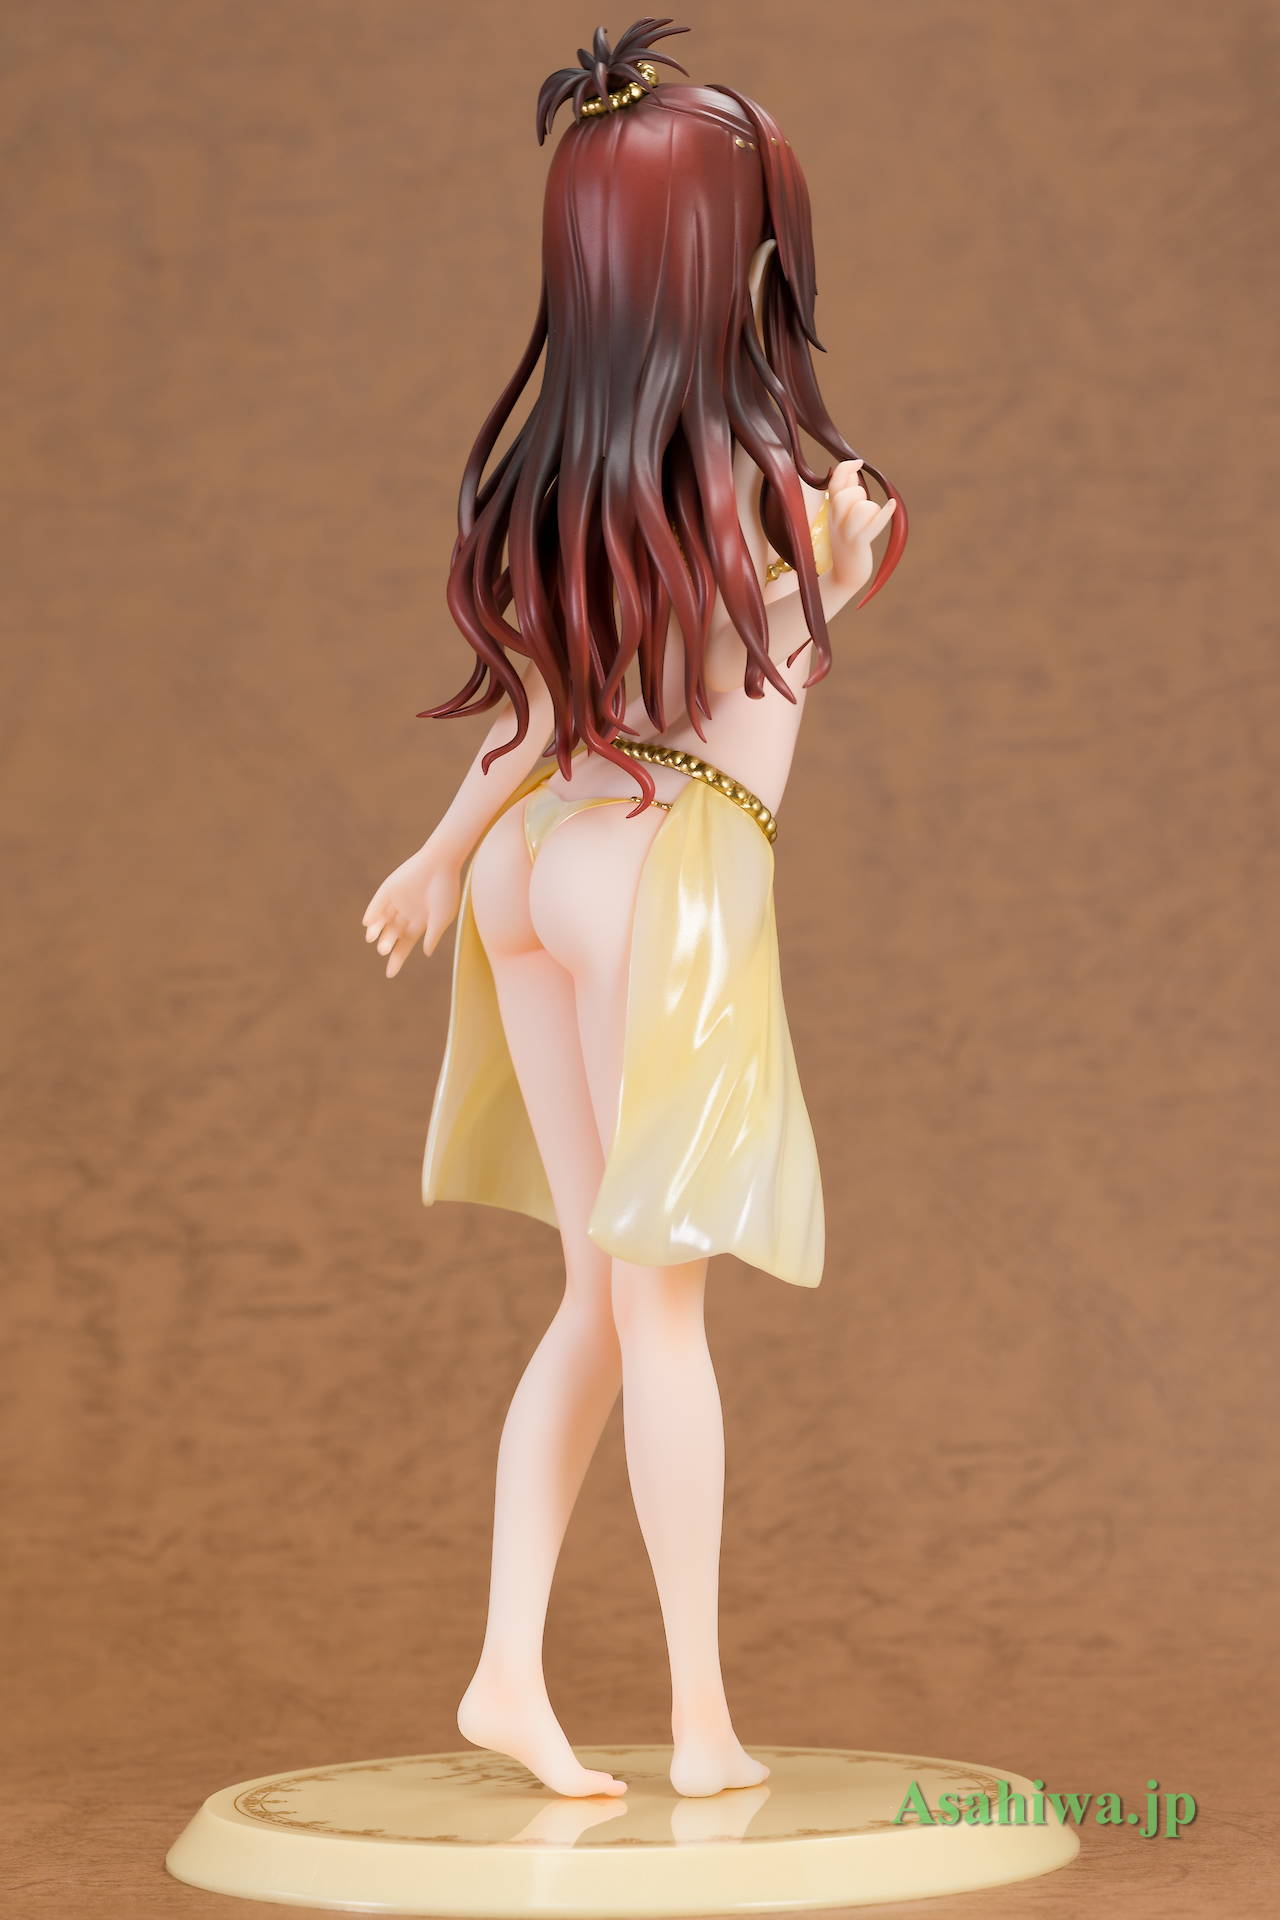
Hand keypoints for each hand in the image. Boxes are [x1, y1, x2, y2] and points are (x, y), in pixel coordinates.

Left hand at [362, 838, 461, 979]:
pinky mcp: (390, 888)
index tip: (389, 974)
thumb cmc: (446, 890)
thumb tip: (425, 953)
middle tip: (383, 950)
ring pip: (383, 920)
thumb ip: (433, 935)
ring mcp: (398, 901)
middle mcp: (407, 914)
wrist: (441, 862)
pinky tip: (368, 923)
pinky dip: (372, 912)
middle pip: (393, 934)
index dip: (397, 959)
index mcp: (421, 923)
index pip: (406, 945)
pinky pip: (378, 903)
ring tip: (372, 938)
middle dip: (387, 943)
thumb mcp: (442, 917)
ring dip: (376, 930)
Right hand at [827, 459, 896, 592]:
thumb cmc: (846, 544)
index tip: (859, 462)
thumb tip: (852, 472)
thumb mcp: (841, 518)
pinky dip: (884, 514)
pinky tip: (893, 505)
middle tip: (862, 506)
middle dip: (859, 492)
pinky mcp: (858, 544)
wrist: (843, 576)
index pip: (834, 482)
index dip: (846, 468)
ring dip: (870, 508)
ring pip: (861, 506)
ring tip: (870, 519)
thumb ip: (846, 495)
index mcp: (831, 511)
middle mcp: (835, 520)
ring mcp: (846, 533)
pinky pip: (871, 525)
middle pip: (846, 493)